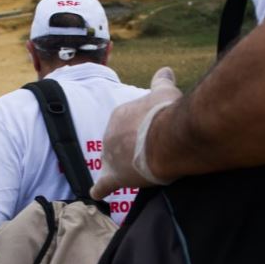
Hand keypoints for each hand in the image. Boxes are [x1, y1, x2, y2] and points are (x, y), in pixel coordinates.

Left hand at [91, 67, 182, 199]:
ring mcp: (110, 156)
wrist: (166, 136)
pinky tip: (97, 194)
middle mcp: (110, 134)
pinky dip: (100, 189)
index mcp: (120, 115)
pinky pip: (104, 184)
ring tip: (142, 169)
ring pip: (115, 162)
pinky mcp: (116, 176)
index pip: (128, 124)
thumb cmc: (166, 112)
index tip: (154, 132)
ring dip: (125, 166)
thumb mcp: (165, 92)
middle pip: (120, 144)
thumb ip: (162, 81)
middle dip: (133, 147)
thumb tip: (166, 69)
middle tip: (153, 150)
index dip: (141, 129)